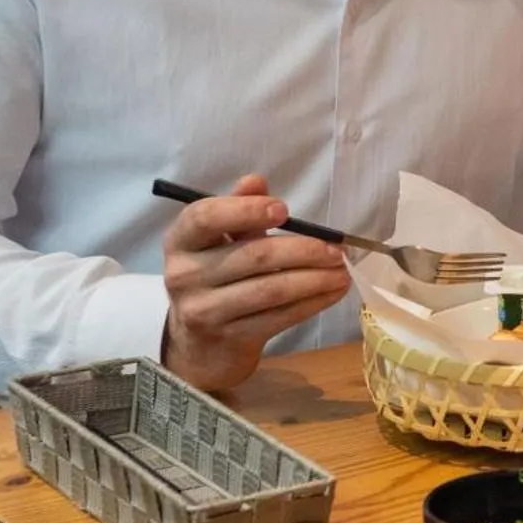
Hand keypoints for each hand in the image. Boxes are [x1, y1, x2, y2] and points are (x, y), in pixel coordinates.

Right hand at [161, 175, 350, 391]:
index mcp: (180, 240)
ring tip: (343, 270)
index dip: (246, 211)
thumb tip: (256, 181)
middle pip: (252, 256)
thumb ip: (239, 207)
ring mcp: (204, 311)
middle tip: (337, 248)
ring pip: (271, 290)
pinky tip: (334, 291)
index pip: (205, 218)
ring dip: (315, 279)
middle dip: (303, 250)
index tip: (285, 209)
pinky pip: (279, 316)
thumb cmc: (217, 274)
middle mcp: (184, 275)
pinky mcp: (230, 337)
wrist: (202, 341)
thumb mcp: (222, 238)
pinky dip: (313, 303)